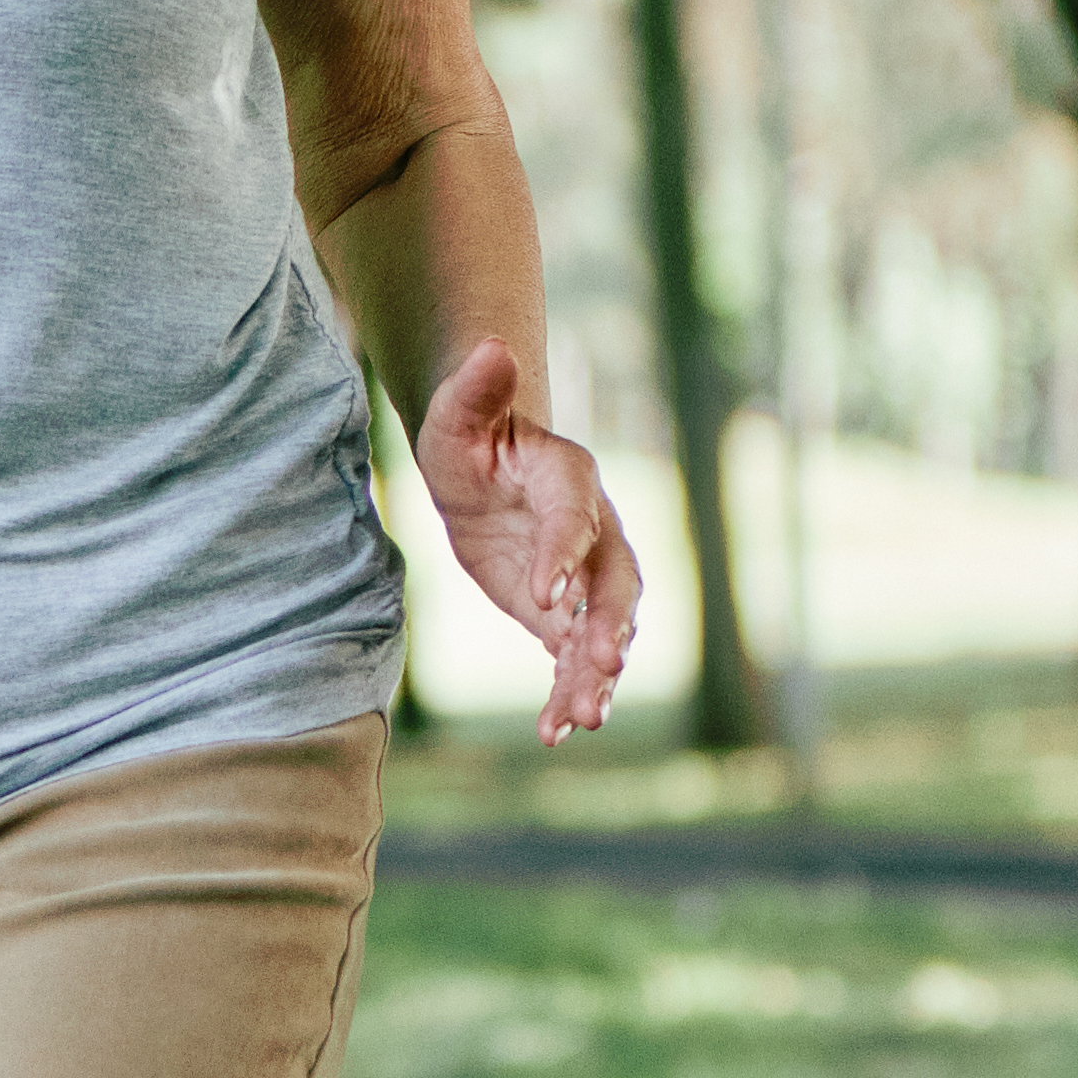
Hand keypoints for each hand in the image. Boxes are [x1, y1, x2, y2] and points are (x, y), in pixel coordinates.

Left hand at [417, 339, 638, 739]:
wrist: (480, 468)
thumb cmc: (468, 434)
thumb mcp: (459, 413)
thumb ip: (477, 388)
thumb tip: (492, 344)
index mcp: (570, 480)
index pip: (573, 521)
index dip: (562, 557)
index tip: (544, 599)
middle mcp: (593, 530)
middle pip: (618, 582)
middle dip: (610, 626)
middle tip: (598, 666)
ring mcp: (586, 576)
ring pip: (606, 629)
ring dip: (595, 674)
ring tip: (581, 720)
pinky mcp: (566, 613)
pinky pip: (576, 657)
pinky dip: (570, 692)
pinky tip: (556, 733)